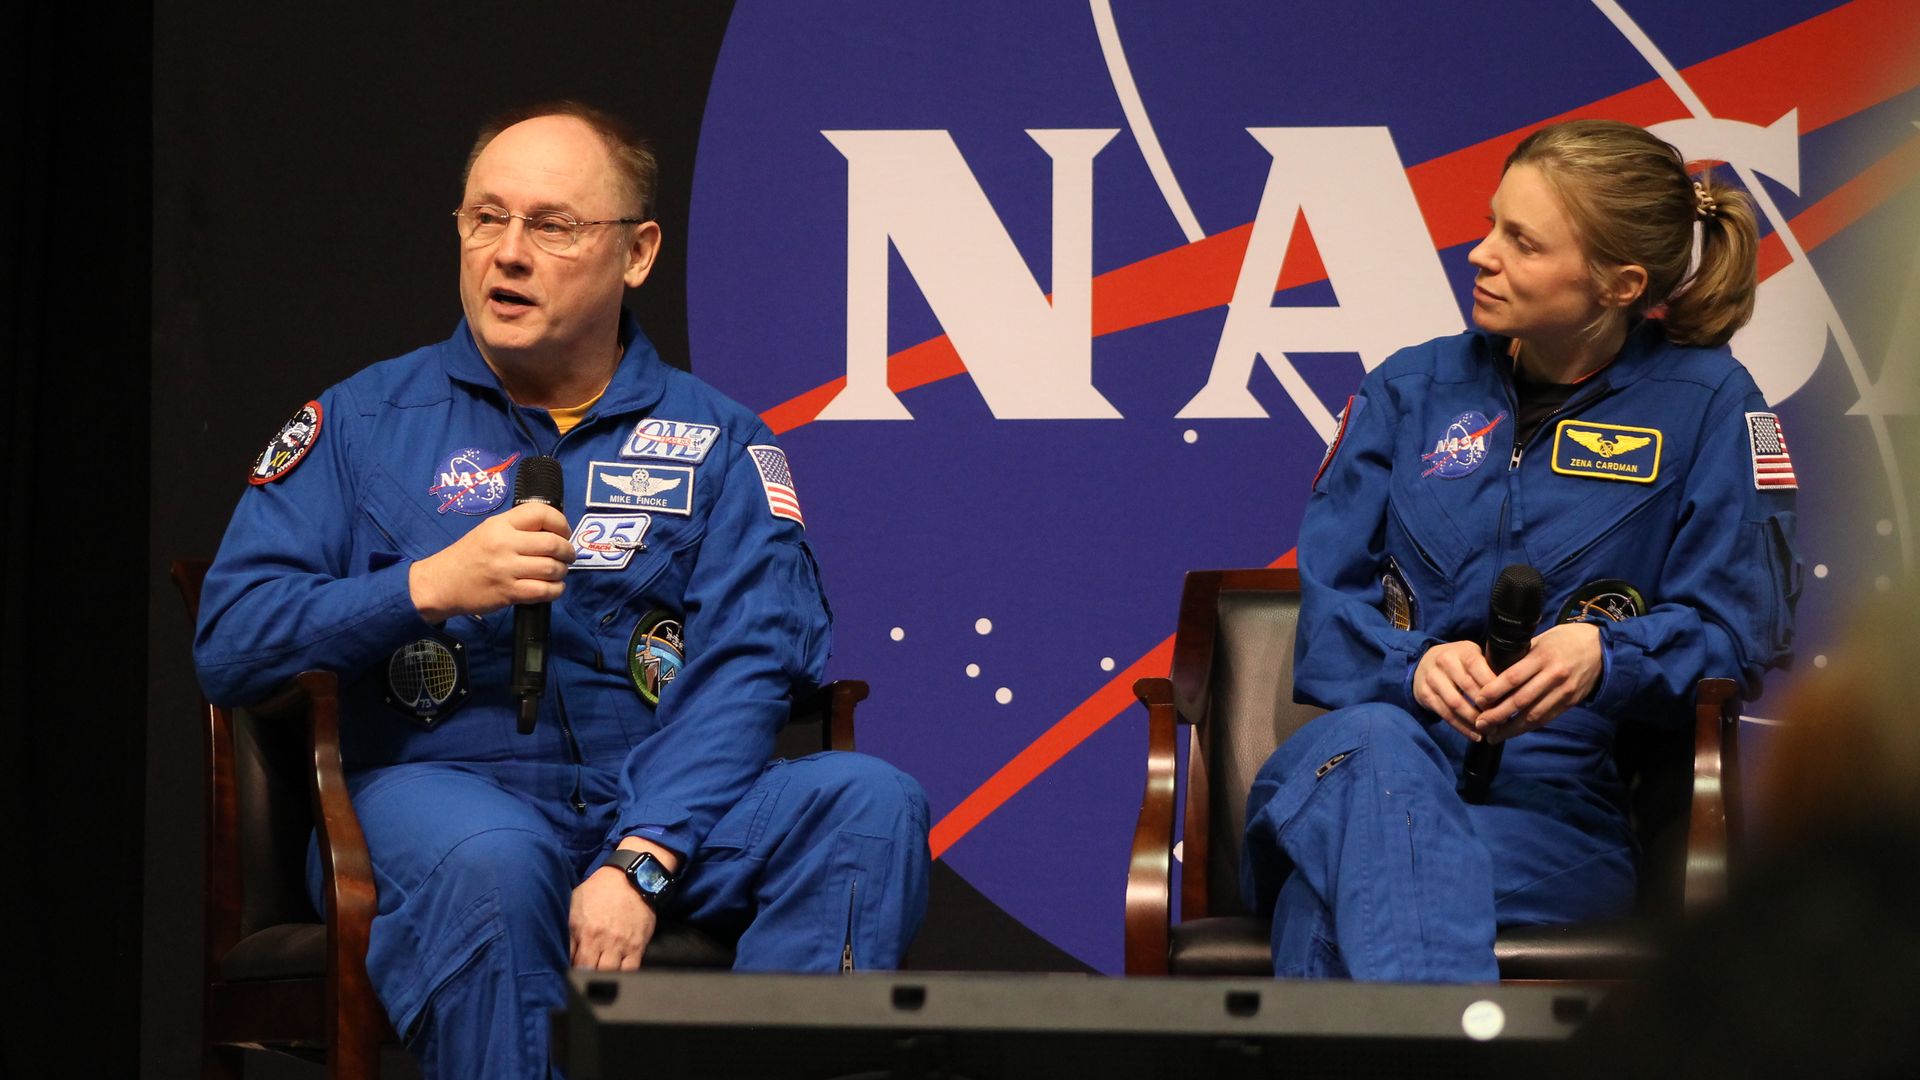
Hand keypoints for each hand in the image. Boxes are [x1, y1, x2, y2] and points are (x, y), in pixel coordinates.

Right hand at [407, 502, 573, 621]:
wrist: (441, 583)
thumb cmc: (468, 555)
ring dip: (562, 571)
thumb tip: (554, 530)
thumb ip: (518, 528)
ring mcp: (506, 569)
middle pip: (552, 543)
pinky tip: (553, 588)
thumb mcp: (489, 530)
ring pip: (551, 568)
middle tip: (568, 556)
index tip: (564, 533)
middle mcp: (504, 544)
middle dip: (568, 551)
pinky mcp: (508, 593)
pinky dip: (556, 590)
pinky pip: (544, 591)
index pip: (542, 513)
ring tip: (558, 572)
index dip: (561, 522)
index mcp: (501, 524)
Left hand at [569, 866, 657, 970]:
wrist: (631, 878)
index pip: (569, 960)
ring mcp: (619, 943)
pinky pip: (630, 970)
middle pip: (587, 971)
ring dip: (602, 978)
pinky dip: (623, 977)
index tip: (569, 974)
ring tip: (600, 978)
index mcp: (580, 928)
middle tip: (583, 979)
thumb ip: (568, 928)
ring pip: (608, 974)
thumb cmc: (601, 890)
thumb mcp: (575, 903)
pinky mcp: (637, 945)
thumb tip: (558, 948)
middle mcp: (598, 938)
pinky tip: (618, 975)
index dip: (567, 970)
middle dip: (583, 977)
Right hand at [1413, 640, 1498, 741]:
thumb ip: (1491, 667)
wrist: (1425, 662)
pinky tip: (1475, 735)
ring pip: (1456, 704)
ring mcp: (1432, 678)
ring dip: (1474, 721)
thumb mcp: (1474, 655)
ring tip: (1489, 730)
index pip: (1479, 669)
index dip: (1493, 687)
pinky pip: (1445, 715)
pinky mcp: (1425, 694)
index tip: (1508, 702)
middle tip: (1502, 721)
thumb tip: (1516, 688)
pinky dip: (1462, 728)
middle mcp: (1445, 662)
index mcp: (1463, 651)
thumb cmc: (1460, 662)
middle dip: (1487, 707)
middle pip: (1468, 688)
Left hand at [1468, 622, 1603, 742]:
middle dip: (1497, 715)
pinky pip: (1546, 718)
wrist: (1600, 647)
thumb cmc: (1563, 640)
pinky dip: (1528, 727)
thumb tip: (1491, 671)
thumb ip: (1519, 656)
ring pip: (1533, 715)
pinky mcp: (1570, 702)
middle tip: (1480, 723)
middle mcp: (1554, 675)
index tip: (1478, 701)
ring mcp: (1564, 691)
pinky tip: (1513, 731)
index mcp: (1542, 656)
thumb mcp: (1540, 640)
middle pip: (1521, 700)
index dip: (1493, 692)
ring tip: (1493, 735)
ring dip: (1511, 728)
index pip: (1513, 677)